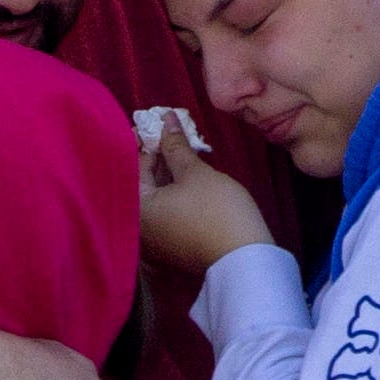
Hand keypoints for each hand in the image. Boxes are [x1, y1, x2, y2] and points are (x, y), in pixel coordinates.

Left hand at [138, 133, 272, 275]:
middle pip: (144, 183)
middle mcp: (140, 227)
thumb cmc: (216, 211)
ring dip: (169, 175)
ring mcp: (156, 240)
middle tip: (173, 135)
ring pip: (157, 198)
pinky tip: (189, 179)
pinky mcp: (174, 247)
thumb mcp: (195, 173)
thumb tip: (166, 119)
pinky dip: (175, 194)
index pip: (134, 164)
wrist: (244, 260)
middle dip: (159, 158)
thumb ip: (176, 146)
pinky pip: (168, 212)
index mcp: (137, 208)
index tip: (159, 121)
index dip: (148, 140)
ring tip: (184, 153)